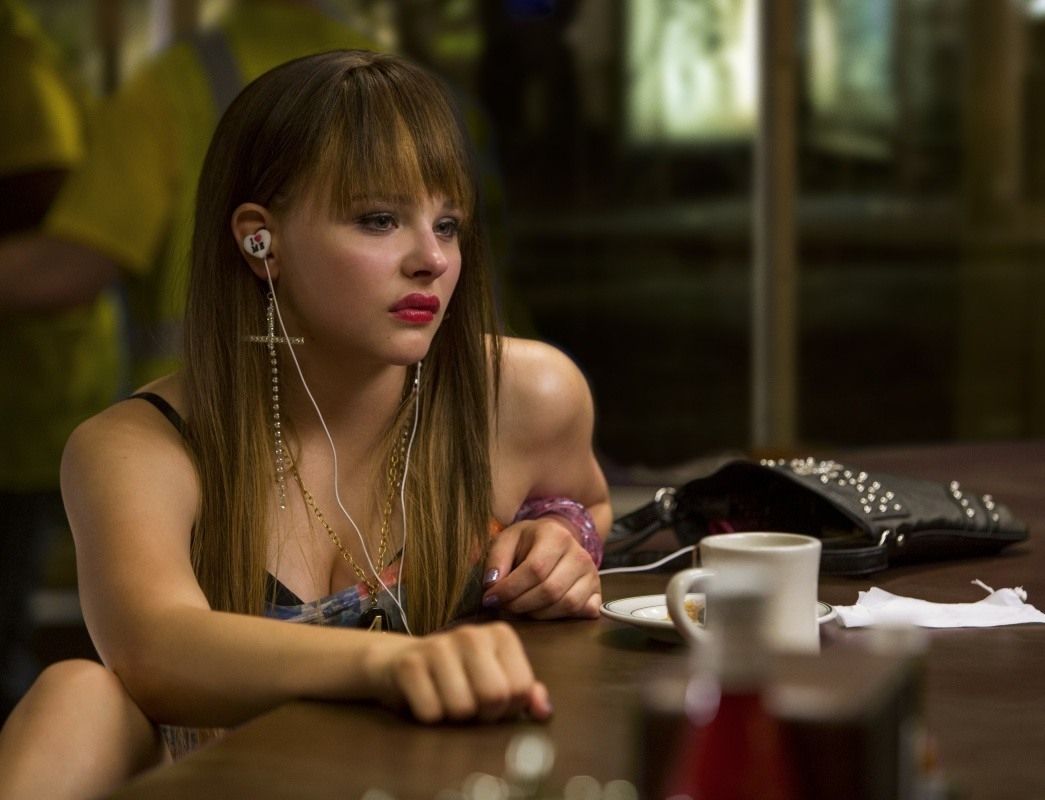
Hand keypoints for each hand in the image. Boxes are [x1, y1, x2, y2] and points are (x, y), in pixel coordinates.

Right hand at [365, 623, 551, 723]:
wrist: (398, 663)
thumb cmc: (456, 676)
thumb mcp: (495, 679)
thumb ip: (524, 694)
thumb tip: (543, 710)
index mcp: (500, 635)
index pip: (521, 689)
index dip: (508, 708)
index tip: (492, 701)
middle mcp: (472, 634)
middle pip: (495, 697)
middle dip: (482, 714)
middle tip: (470, 705)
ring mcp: (438, 646)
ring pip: (462, 708)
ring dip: (454, 717)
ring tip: (447, 700)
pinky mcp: (409, 664)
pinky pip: (431, 712)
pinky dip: (430, 717)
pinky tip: (425, 699)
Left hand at [481, 517, 601, 619]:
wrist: (556, 540)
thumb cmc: (528, 542)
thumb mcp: (507, 540)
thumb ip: (496, 559)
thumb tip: (492, 585)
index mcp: (556, 536)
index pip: (535, 569)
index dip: (510, 589)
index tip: (490, 598)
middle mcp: (579, 554)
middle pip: (550, 590)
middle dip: (521, 604)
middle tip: (504, 605)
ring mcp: (591, 573)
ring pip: (566, 604)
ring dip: (537, 613)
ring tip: (521, 606)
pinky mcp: (596, 590)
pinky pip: (580, 611)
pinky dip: (560, 616)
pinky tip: (544, 609)